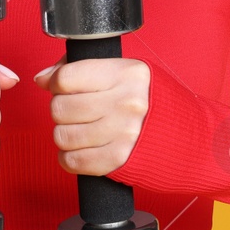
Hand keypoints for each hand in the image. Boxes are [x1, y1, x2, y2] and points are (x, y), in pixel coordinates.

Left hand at [34, 54, 150, 175]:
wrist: (186, 138)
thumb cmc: (152, 103)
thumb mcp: (126, 73)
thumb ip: (83, 69)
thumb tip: (43, 78)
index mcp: (127, 74)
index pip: (67, 77)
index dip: (56, 84)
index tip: (61, 88)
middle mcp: (126, 102)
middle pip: (60, 107)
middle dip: (61, 110)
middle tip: (75, 112)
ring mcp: (123, 133)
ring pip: (62, 135)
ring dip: (65, 134)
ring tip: (80, 130)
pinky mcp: (118, 160)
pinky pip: (73, 161)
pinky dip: (69, 158)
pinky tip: (80, 150)